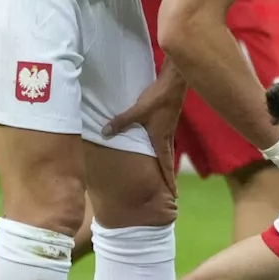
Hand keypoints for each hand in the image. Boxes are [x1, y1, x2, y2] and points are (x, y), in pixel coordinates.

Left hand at [103, 75, 185, 196]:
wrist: (173, 84)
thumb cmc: (157, 99)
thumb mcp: (137, 111)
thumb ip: (120, 122)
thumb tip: (104, 132)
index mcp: (160, 140)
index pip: (166, 166)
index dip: (169, 181)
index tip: (174, 195)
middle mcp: (166, 138)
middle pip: (168, 162)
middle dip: (169, 177)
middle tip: (171, 192)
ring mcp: (168, 131)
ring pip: (166, 152)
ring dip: (166, 165)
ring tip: (164, 175)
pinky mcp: (167, 123)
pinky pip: (164, 142)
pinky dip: (162, 152)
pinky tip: (156, 150)